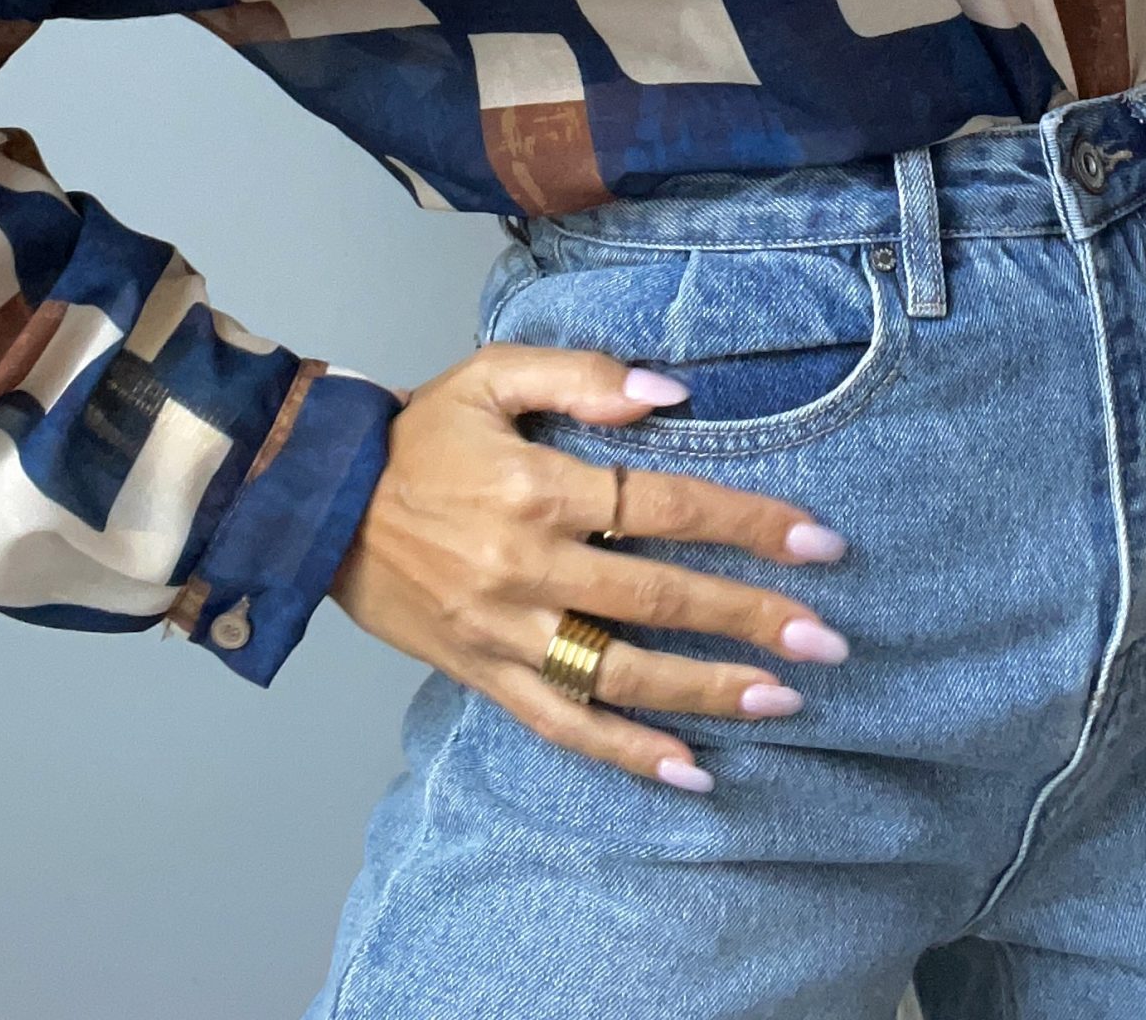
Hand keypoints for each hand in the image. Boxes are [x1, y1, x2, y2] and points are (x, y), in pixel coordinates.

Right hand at [326, 342, 852, 790]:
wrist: (317, 504)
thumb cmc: (417, 434)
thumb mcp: (492, 375)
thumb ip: (582, 374)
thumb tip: (669, 393)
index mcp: (537, 488)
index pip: (665, 505)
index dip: (746, 522)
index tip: (817, 541)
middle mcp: (528, 568)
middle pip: (658, 598)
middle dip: (750, 617)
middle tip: (828, 636)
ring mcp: (506, 632)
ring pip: (621, 674)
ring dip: (708, 691)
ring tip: (784, 697)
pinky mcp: (484, 675)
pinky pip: (563, 726)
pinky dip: (627, 756)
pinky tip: (690, 772)